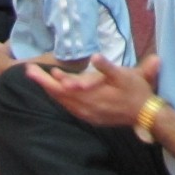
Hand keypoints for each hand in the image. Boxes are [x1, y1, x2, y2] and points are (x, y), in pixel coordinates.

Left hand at [25, 53, 159, 127]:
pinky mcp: (90, 117)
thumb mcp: (125, 75)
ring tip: (40, 78)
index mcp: (91, 96)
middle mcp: (85, 107)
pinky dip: (61, 98)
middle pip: (58, 96)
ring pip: (63, 102)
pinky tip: (58, 91)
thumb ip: (108, 67)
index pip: (62, 89)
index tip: (32, 71)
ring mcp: (86, 114)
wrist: (145, 114)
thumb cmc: (136, 91)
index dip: (46, 80)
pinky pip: (70, 107)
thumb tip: (95, 57)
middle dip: (43, 83)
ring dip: (51, 90)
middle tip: (29, 71)